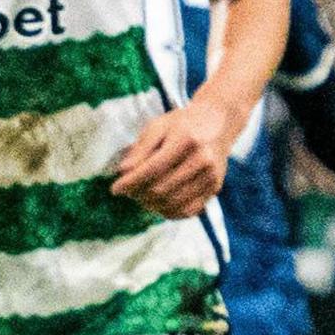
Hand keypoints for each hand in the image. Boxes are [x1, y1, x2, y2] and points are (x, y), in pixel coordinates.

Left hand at [112, 95, 236, 217]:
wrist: (218, 123)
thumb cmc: (182, 124)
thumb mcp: (157, 127)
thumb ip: (140, 149)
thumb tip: (123, 172)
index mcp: (187, 140)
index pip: (153, 169)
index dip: (130, 183)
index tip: (115, 189)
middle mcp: (203, 160)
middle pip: (162, 189)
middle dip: (138, 194)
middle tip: (128, 191)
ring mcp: (211, 176)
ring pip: (173, 204)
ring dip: (151, 205)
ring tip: (141, 196)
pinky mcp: (214, 188)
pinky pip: (188, 211)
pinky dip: (168, 212)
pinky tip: (158, 203)